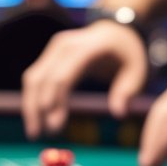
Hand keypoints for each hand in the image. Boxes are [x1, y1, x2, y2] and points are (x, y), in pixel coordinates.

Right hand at [21, 22, 146, 138]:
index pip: (62, 77)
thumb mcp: (137, 71)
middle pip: (41, 78)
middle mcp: (64, 46)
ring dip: (29, 105)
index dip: (54, 102)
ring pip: (32, 78)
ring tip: (34, 132)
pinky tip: (35, 118)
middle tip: (39, 135)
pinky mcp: (49, 55)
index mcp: (86, 49)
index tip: (53, 127)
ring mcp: (54, 48)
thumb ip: (127, 91)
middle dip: (37, 108)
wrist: (116, 30)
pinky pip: (35, 77)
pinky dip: (32, 98)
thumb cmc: (128, 53)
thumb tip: (118, 113)